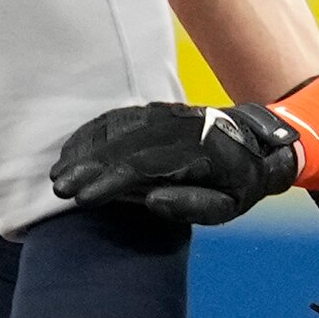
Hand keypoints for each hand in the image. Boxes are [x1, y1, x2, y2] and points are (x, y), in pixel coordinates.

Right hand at [50, 101, 301, 225]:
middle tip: (58, 188)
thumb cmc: (241, 183)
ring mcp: (167, 115)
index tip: (84, 199)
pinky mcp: (158, 111)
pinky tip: (73, 149)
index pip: (146, 166)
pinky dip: (94, 132)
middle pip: (125, 145)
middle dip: (88, 166)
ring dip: (85, 149)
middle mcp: (180, 126)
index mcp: (200, 152)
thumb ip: (193, 205)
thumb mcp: (230, 206)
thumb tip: (150, 201)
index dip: (111, 182)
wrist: (260, 142)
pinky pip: (121, 117)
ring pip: (118, 129)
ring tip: (59, 172)